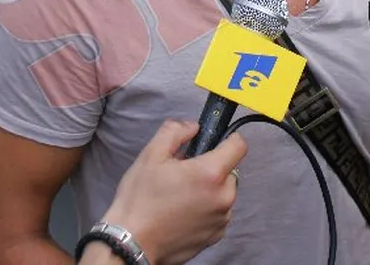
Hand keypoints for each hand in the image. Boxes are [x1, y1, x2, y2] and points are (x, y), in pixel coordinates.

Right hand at [101, 119, 246, 264]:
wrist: (131, 243)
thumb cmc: (140, 200)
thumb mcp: (151, 156)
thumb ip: (175, 132)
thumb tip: (193, 127)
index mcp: (211, 174)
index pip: (239, 146)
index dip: (228, 138)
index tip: (214, 142)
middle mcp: (223, 197)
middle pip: (230, 171)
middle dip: (212, 168)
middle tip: (184, 173)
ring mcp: (221, 220)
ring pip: (224, 193)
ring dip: (210, 190)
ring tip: (181, 196)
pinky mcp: (215, 236)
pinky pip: (218, 214)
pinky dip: (206, 210)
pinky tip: (183, 213)